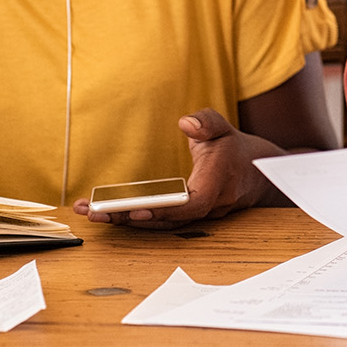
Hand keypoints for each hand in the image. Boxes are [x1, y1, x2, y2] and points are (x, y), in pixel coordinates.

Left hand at [73, 109, 277, 229]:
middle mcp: (210, 205)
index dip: (165, 209)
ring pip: (162, 225)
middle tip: (95, 213)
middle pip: (169, 220)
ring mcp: (199, 216)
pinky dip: (135, 220)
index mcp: (219, 181)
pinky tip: (109, 214)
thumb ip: (206, 121)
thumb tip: (185, 123)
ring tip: (91, 213)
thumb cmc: (233, 147)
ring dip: (126, 221)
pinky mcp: (188, 218)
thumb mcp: (223, 126)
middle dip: (130, 218)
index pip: (193, 204)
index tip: (137, 209)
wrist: (255, 173)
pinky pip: (162, 223)